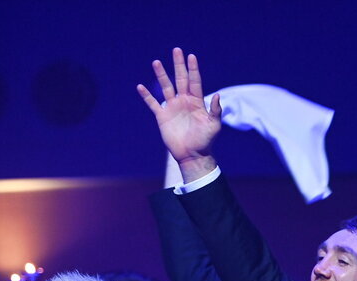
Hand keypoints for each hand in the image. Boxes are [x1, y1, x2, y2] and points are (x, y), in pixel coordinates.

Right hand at [137, 47, 221, 181]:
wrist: (193, 155)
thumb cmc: (206, 141)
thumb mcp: (214, 125)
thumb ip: (215, 110)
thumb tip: (217, 95)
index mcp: (197, 102)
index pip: (195, 81)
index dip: (193, 69)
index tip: (191, 56)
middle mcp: (184, 101)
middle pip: (180, 79)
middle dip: (178, 65)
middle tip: (176, 50)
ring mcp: (172, 108)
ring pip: (166, 87)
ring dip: (161, 75)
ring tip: (156, 62)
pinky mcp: (162, 116)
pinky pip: (152, 103)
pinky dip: (146, 96)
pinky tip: (140, 86)